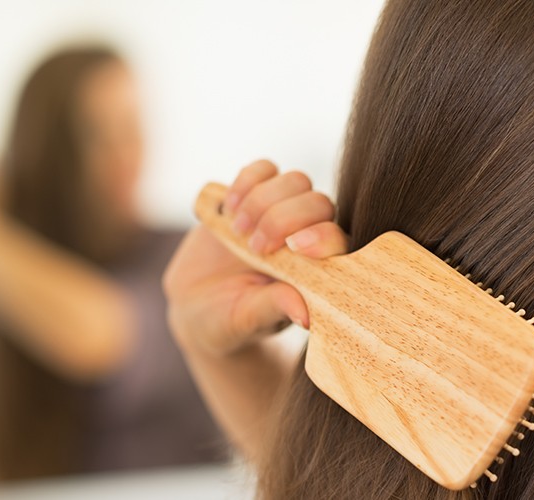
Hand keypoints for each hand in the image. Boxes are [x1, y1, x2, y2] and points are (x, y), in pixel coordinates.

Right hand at [163, 159, 348, 356]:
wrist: (196, 305)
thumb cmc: (229, 321)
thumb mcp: (247, 320)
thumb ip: (275, 309)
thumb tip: (305, 315)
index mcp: (318, 270)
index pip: (337, 240)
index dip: (322, 237)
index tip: (295, 249)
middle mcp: (307, 236)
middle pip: (319, 203)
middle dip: (285, 219)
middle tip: (256, 248)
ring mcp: (282, 211)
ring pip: (296, 181)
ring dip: (264, 201)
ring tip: (239, 230)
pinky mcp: (254, 194)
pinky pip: (264, 169)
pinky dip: (247, 181)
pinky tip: (228, 208)